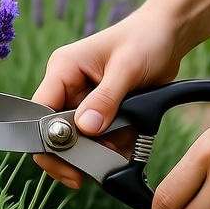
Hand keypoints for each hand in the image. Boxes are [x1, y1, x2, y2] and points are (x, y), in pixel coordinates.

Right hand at [31, 10, 181, 188]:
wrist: (169, 35)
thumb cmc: (146, 39)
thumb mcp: (127, 68)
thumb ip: (106, 99)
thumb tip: (86, 129)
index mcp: (63, 69)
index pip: (40, 110)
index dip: (48, 139)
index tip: (69, 164)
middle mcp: (67, 86)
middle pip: (55, 131)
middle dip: (75, 152)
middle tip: (89, 173)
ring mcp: (83, 100)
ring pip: (78, 140)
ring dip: (98, 151)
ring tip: (119, 153)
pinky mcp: (101, 111)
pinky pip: (99, 139)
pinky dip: (112, 148)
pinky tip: (127, 145)